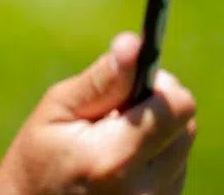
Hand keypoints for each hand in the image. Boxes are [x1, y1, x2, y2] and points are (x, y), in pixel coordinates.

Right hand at [0, 32, 196, 194]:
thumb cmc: (37, 158)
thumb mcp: (57, 110)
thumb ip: (102, 80)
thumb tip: (134, 44)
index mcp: (114, 159)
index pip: (177, 107)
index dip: (159, 86)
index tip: (132, 85)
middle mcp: (144, 190)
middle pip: (186, 125)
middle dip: (156, 108)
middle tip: (114, 114)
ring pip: (182, 147)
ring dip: (155, 135)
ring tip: (112, 144)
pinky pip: (175, 170)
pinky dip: (153, 158)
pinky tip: (119, 165)